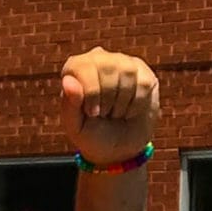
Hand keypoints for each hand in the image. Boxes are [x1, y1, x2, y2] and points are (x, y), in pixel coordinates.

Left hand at [60, 49, 160, 169]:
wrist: (118, 151)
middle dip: (107, 98)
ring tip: (115, 112)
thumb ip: (69, 104)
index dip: (91, 92)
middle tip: (104, 114)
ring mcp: (122, 63)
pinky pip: (144, 83)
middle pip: (108, 66)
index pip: (83, 65)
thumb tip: (68, 80)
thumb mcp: (76, 127)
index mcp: (76, 69)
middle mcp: (99, 59)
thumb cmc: (92, 135)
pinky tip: (129, 110)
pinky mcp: (142, 72)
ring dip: (122, 103)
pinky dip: (137, 105)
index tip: (92, 112)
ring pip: (127, 72)